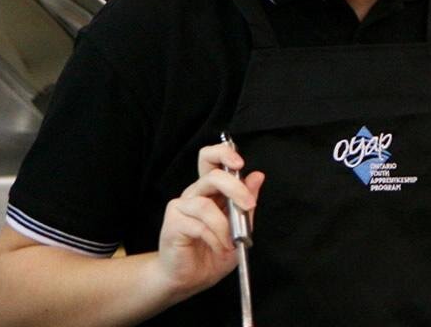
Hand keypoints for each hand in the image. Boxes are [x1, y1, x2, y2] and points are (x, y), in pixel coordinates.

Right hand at [145, 142, 264, 303]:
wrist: (192, 277)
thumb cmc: (215, 252)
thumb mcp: (241, 228)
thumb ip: (247, 203)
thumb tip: (257, 175)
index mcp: (211, 190)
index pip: (211, 158)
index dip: (224, 153)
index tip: (240, 164)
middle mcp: (195, 194)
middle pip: (212, 175)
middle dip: (235, 188)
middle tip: (249, 206)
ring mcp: (181, 207)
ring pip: (205, 204)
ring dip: (224, 226)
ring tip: (230, 243)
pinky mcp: (173, 223)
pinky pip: (198, 225)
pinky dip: (214, 238)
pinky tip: (218, 246)